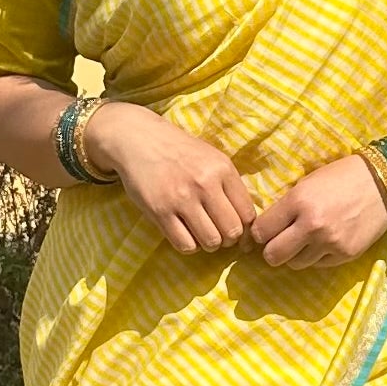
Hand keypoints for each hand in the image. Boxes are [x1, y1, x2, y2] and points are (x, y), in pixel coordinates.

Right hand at [87, 102, 255, 255]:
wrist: (138, 139)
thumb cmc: (179, 151)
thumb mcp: (212, 158)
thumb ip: (230, 185)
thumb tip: (248, 222)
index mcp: (222, 169)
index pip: (248, 213)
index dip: (246, 228)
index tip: (237, 229)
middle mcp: (205, 184)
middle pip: (232, 231)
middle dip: (228, 238)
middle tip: (218, 232)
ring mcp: (181, 198)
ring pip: (211, 241)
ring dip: (209, 243)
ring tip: (201, 233)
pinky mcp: (160, 211)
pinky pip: (185, 245)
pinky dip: (189, 245)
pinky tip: (185, 233)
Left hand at [249, 154, 386, 269]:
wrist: (384, 183)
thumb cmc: (341, 177)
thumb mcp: (307, 184)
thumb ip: (286, 207)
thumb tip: (264, 230)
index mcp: (298, 201)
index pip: (261, 231)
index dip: (260, 233)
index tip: (266, 232)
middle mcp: (311, 225)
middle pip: (273, 256)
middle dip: (272, 251)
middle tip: (280, 243)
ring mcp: (329, 243)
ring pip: (295, 264)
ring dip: (296, 254)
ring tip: (307, 239)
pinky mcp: (345, 254)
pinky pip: (318, 265)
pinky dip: (318, 256)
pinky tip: (327, 240)